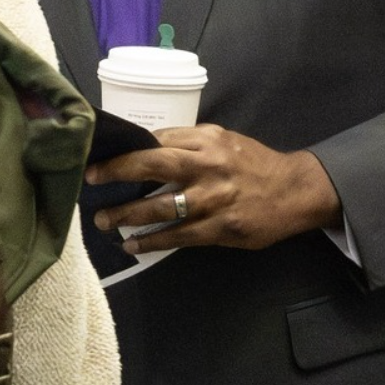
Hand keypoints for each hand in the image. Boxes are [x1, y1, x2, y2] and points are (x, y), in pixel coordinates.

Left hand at [84, 124, 342, 254]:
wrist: (295, 191)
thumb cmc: (250, 163)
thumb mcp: (221, 140)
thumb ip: (185, 141)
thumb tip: (142, 145)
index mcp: (205, 141)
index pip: (155, 140)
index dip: (124, 148)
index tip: (97, 154)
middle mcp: (208, 167)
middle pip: (153, 165)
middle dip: (117, 171)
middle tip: (89, 178)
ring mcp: (214, 200)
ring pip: (162, 207)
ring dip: (128, 215)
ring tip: (103, 220)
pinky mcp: (221, 229)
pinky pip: (179, 236)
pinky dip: (153, 241)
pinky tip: (132, 245)